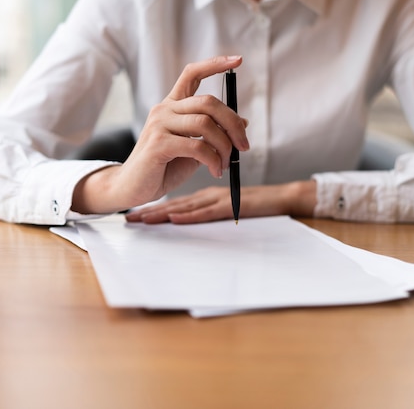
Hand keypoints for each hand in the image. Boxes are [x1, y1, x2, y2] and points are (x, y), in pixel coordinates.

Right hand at [72, 56, 249, 214]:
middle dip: (233, 124)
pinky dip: (213, 160)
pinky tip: (215, 171)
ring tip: (225, 164)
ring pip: (205, 124)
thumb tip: (244, 123)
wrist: (134, 188)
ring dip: (224, 146)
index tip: (237, 60)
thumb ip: (214, 134)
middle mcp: (164, 110)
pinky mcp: (158, 144)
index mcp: (172, 106)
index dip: (214, 64)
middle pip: (208, 102)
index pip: (192, 74)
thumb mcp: (194, 149)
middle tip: (244, 146)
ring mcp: (159, 125)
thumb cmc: (164, 168)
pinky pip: (197, 147)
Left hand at [125, 181, 316, 223]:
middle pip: (176, 203)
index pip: (177, 199)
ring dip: (164, 213)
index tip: (136, 213)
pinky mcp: (231, 206)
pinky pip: (207, 211)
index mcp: (207, 193)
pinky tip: (175, 217)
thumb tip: (191, 212)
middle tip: (130, 218)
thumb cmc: (258, 201)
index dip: (155, 205)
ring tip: (143, 219)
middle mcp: (209, 195)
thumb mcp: (231, 201)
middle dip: (151, 210)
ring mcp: (219, 200)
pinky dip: (190, 214)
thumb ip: (213, 203)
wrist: (283, 198)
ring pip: (186, 205)